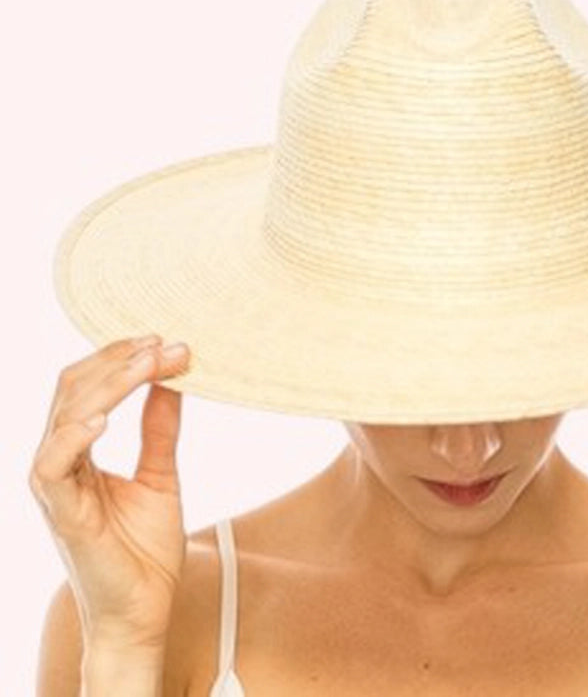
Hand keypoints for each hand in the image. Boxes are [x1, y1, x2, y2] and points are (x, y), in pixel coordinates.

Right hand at [29, 335, 190, 650]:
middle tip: (164, 343)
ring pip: (65, 415)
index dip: (122, 357)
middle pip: (73, 390)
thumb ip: (159, 429)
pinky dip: (75, 434)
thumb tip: (172, 379)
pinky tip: (107, 415)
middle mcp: (61, 462)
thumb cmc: (145, 549)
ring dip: (109, 383)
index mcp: (80, 451)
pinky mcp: (62, 513)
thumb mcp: (160, 474)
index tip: (165, 340)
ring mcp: (57, 487)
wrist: (145, 610)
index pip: (88, 386)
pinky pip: (52, 465)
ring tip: (149, 363)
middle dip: (119, 360)